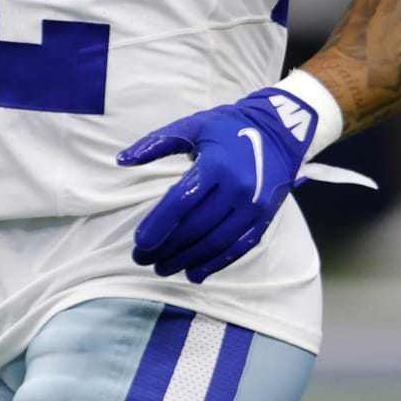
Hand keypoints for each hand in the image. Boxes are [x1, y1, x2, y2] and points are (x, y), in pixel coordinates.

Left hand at [117, 86, 319, 282]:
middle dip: (166, 247)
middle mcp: (238, 189)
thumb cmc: (227, 128)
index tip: (139, 241)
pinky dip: (216, 263)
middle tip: (141, 258)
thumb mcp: (192, 126)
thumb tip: (122, 160)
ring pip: (216, 242)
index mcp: (216, 165)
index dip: (159, 224)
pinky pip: (238, 247)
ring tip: (162, 268)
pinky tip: (194, 274)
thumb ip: (156, 143)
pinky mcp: (264, 218)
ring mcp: (253, 206)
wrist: (278, 132)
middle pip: (196, 227)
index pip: (182, 202)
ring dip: (187, 259)